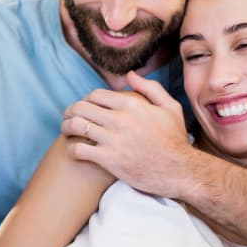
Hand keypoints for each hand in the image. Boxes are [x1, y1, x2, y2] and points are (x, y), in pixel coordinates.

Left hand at [61, 71, 192, 198]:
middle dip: (70, 112)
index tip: (85, 108)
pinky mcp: (108, 160)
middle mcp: (120, 119)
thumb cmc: (175, 140)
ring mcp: (113, 139)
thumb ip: (150, 88)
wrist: (181, 171)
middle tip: (68, 119)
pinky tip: (74, 151)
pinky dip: (71, 149)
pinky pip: (78, 150)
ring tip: (66, 132)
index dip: (86, 100)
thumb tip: (129, 76)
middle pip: (80, 108)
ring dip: (66, 128)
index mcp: (131, 104)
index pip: (95, 95)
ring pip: (75, 126)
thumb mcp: (170, 108)